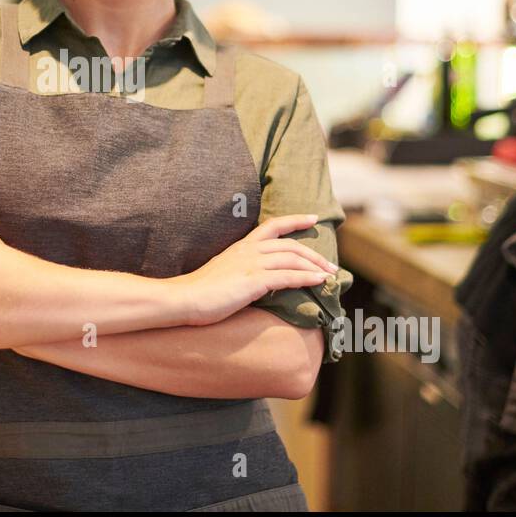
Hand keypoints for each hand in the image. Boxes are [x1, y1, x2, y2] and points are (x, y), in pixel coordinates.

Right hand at [175, 214, 337, 326]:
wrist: (185, 298)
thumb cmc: (200, 291)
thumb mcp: (224, 273)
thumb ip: (241, 270)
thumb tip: (255, 278)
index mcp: (242, 246)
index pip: (273, 225)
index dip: (295, 220)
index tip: (313, 218)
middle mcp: (249, 250)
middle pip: (290, 244)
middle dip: (314, 253)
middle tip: (331, 264)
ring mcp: (252, 264)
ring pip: (293, 259)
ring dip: (316, 266)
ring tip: (330, 275)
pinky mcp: (254, 281)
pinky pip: (288, 276)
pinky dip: (307, 277)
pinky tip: (320, 281)